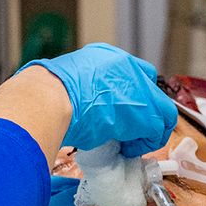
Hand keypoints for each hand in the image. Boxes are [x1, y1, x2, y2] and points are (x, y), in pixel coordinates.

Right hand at [21, 44, 177, 156]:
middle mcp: (126, 66)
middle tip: (127, 132)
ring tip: (127, 144)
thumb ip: (79, 91)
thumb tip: (73, 106)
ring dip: (146, 131)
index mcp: (105, 56)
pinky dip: (146, 143)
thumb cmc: (45, 95)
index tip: (121, 114)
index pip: (132, 74)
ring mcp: (140, 86)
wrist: (51, 99)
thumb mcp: (63, 84)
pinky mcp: (147, 110)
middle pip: (150, 91)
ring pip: (160, 111)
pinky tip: (127, 148)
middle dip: (142, 113)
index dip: (130, 97)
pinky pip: (158, 130)